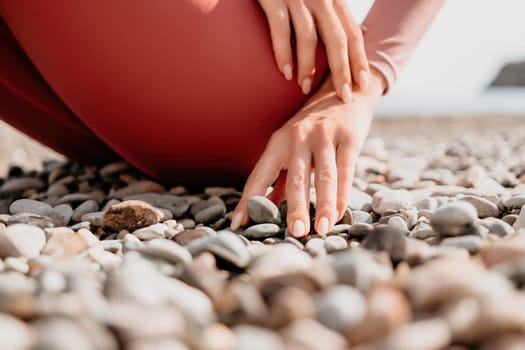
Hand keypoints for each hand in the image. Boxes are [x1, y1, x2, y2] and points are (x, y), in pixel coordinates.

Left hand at [231, 69, 384, 236]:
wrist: (346, 90)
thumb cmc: (314, 128)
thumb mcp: (292, 146)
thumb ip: (282, 177)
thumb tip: (269, 205)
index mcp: (278, 142)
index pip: (260, 175)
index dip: (247, 200)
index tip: (238, 225)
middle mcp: (299, 137)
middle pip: (295, 178)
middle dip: (296, 207)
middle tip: (296, 232)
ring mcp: (324, 135)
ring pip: (324, 175)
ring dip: (324, 204)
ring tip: (322, 229)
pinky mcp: (349, 136)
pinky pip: (346, 169)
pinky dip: (343, 193)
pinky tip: (340, 213)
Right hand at [258, 0, 368, 102]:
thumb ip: (332, 14)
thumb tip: (356, 35)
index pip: (352, 33)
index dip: (359, 60)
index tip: (362, 85)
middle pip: (337, 39)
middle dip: (342, 70)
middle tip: (343, 96)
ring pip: (309, 37)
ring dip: (309, 66)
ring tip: (305, 89)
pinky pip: (281, 29)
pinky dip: (283, 53)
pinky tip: (285, 72)